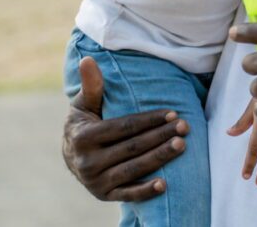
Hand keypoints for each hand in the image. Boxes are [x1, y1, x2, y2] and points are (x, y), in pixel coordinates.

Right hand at [63, 56, 189, 201]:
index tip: (173, 112)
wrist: (71, 156)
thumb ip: (91, 85)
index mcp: (83, 137)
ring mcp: (95, 182)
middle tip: (185, 127)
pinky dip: (145, 191)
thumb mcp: (84, 104)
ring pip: (133, 169)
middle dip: (160, 136)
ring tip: (181, 146)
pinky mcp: (103, 196)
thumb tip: (88, 59)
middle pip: (132, 147)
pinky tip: (165, 185)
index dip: (149, 120)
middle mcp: (87, 162)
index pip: (124, 127)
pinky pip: (127, 195)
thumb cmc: (84, 122)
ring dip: (159, 158)